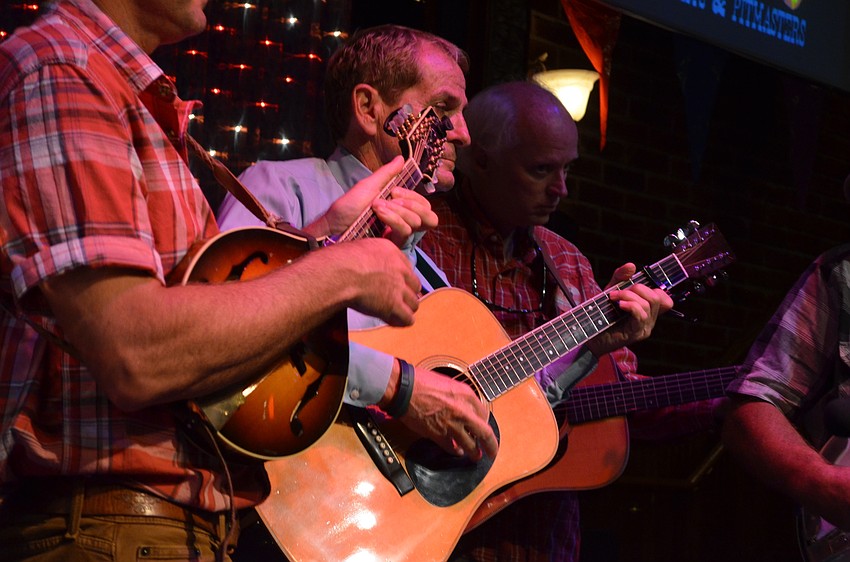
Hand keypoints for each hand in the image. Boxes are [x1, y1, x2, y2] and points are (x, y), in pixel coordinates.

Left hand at [305, 156, 437, 246]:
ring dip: (398, 210)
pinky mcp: (392, 246)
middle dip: (413, 204)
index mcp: (400, 209)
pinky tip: (379, 214)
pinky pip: (405, 232)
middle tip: (392, 198)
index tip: (394, 190)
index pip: (424, 206)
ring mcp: (397, 235)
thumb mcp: (369, 185)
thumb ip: (387, 174)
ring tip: (377, 206)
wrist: (333, 226)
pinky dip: (394, 219)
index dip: (415, 197)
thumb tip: (402, 158)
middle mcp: (403, 223)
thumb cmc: (348, 207)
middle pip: (430, 217)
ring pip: (416, 223)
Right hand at [327, 237, 420, 326]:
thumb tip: (363, 264)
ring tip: (395, 313)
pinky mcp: (394, 305)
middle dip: (406, 293)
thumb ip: (368, 256)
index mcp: (391, 251)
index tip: (393, 284)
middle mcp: (399, 269)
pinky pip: (407, 318)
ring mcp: (399, 288)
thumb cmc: (338, 261)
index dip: (401, 278)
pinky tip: (392, 321)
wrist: (338, 274)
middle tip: (396, 300)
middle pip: (414, 285)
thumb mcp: (358, 249)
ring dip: (405, 309)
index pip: (406, 267)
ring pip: (414, 303)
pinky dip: (401, 321)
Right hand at [397, 368, 498, 461]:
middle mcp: (463, 411)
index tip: (484, 427)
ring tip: (476, 456)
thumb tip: (464, 407)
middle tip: (492, 451)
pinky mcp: (438, 435)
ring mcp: (452, 425)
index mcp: (466, 395)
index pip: (484, 413)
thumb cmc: (421, 382)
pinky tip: (457, 451)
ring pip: (470, 445)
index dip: (484, 422)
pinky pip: (451, 447)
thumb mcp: (448, 383)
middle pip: (484, 434)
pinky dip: (455, 450)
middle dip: (491, 445)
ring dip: (474, 452)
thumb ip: (459, 396)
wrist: (404, 389)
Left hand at [585, 263, 672, 356]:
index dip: (654, 288)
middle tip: (618, 291)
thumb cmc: (601, 313)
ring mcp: (645, 327)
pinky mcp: (636, 333)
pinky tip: (619, 304)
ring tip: (613, 297)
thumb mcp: (611, 290)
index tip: (633, 286)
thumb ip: (621, 277)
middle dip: (638, 288)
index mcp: (648, 310)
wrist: (588, 333)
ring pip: (649, 304)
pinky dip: (631, 305)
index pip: (665, 299)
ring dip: (629, 295)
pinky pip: (641, 315)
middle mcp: (650, 319)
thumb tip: (632, 265)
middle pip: (657, 297)